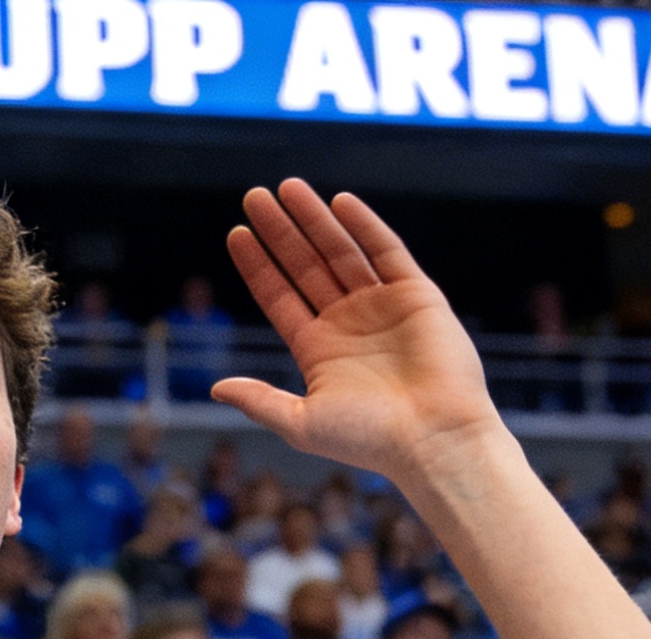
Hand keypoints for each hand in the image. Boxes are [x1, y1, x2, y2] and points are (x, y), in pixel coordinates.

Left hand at [212, 180, 504, 485]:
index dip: (258, 266)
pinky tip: (339, 203)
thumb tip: (217, 387)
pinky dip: (365, 226)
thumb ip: (260, 401)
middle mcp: (347, 323)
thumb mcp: (302, 423)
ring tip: (288, 187)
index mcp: (318, 349)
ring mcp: (382, 306)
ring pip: (341, 251)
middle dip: (280, 232)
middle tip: (254, 196)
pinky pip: (386, 251)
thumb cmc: (369, 440)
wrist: (434, 439)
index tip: (236, 234)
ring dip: (314, 220)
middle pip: (305, 265)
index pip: (279, 296)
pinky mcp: (417, 295)